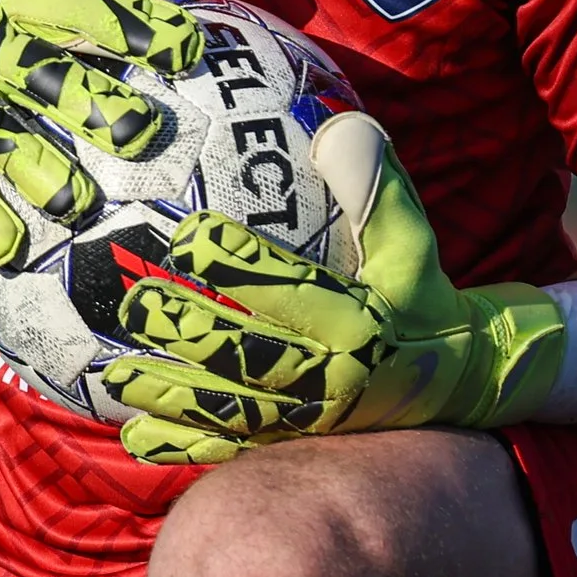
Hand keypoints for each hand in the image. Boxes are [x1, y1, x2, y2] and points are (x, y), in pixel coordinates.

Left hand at [102, 111, 566, 463]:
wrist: (458, 383)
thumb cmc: (423, 298)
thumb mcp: (414, 242)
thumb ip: (377, 188)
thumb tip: (339, 128)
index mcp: (359, 323)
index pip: (289, 288)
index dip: (237, 263)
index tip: (189, 235)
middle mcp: (331, 377)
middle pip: (249, 355)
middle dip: (191, 331)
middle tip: (135, 303)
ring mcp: (309, 419)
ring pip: (232, 409)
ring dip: (173, 394)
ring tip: (118, 375)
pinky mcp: (295, 442)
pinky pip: (235, 448)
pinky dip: (186, 445)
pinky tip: (136, 434)